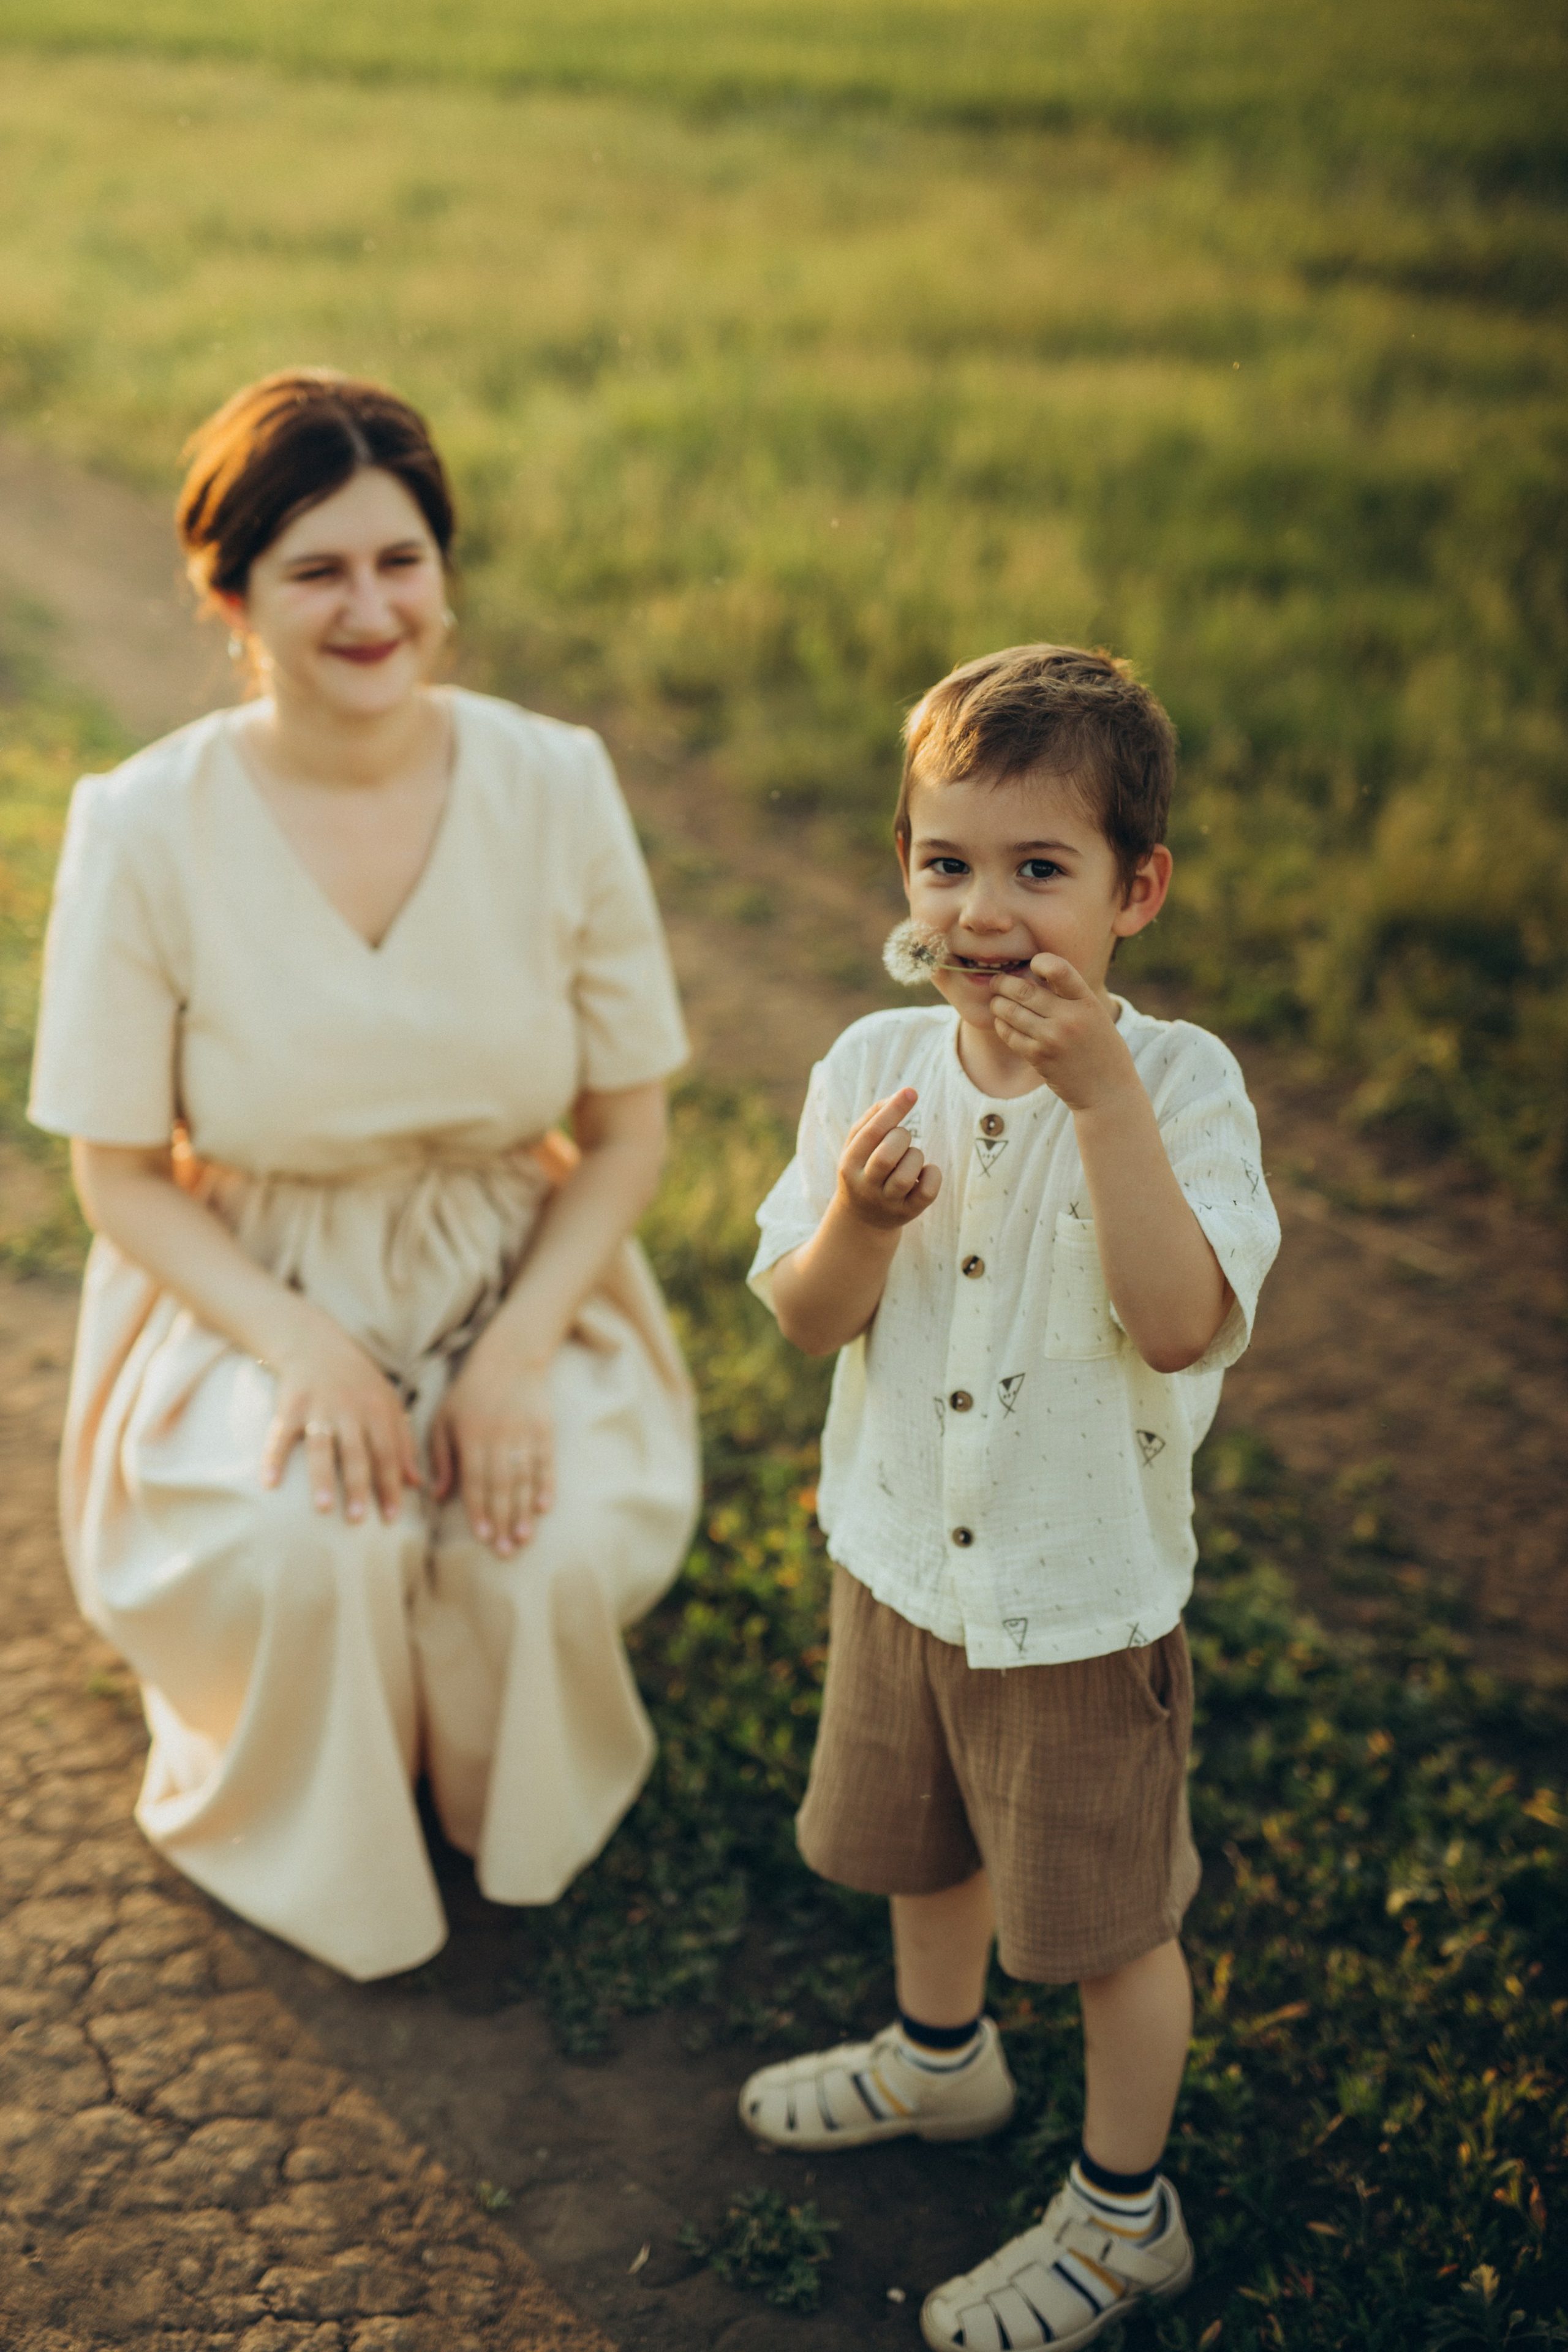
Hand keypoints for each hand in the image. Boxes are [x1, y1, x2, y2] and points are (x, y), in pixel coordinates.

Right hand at [262, 1317, 420, 1523]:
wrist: (316, 1343)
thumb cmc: (357, 1382)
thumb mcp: (387, 1404)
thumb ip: (402, 1443)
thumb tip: (416, 1484)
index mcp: (377, 1412)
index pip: (387, 1453)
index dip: (390, 1485)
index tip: (392, 1518)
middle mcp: (350, 1411)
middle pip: (356, 1453)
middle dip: (358, 1486)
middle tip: (357, 1520)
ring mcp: (319, 1407)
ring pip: (322, 1446)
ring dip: (322, 1477)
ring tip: (323, 1508)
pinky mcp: (290, 1405)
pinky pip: (280, 1434)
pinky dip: (274, 1458)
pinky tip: (270, 1483)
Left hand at [429, 1345, 554, 1555]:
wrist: (510, 1358)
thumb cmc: (469, 1392)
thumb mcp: (444, 1419)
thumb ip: (441, 1458)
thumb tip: (438, 1496)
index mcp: (471, 1436)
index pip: (474, 1481)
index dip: (478, 1510)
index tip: (482, 1537)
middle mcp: (499, 1437)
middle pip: (501, 1486)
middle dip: (502, 1520)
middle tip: (504, 1550)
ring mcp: (524, 1433)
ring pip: (524, 1479)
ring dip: (524, 1511)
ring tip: (522, 1538)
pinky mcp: (545, 1429)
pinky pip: (546, 1463)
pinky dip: (546, 1485)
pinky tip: (544, 1507)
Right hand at [835, 1089, 941, 1230]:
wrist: (862, 1218)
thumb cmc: (863, 1169)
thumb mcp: (857, 1145)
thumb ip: (874, 1117)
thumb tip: (902, 1095)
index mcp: (849, 1164)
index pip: (871, 1133)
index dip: (893, 1110)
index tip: (911, 1092)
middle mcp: (865, 1186)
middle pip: (887, 1156)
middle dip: (901, 1137)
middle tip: (901, 1139)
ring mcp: (887, 1203)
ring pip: (907, 1176)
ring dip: (916, 1157)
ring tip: (910, 1159)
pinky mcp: (908, 1213)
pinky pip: (928, 1192)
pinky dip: (933, 1174)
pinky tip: (924, 1173)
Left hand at [989, 956, 1138, 1110]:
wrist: (1108, 1092)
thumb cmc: (1101, 1050)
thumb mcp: (1096, 1016)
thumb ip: (1071, 997)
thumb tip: (1034, 976)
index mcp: (1087, 1002)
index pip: (1058, 968)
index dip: (1039, 962)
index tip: (1032, 966)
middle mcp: (1070, 1017)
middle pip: (1023, 990)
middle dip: (1003, 983)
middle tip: (995, 982)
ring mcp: (1052, 1038)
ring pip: (1010, 1011)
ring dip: (997, 1004)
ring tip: (995, 1002)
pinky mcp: (1039, 1057)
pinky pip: (1009, 1034)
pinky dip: (1001, 1025)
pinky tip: (1002, 1022)